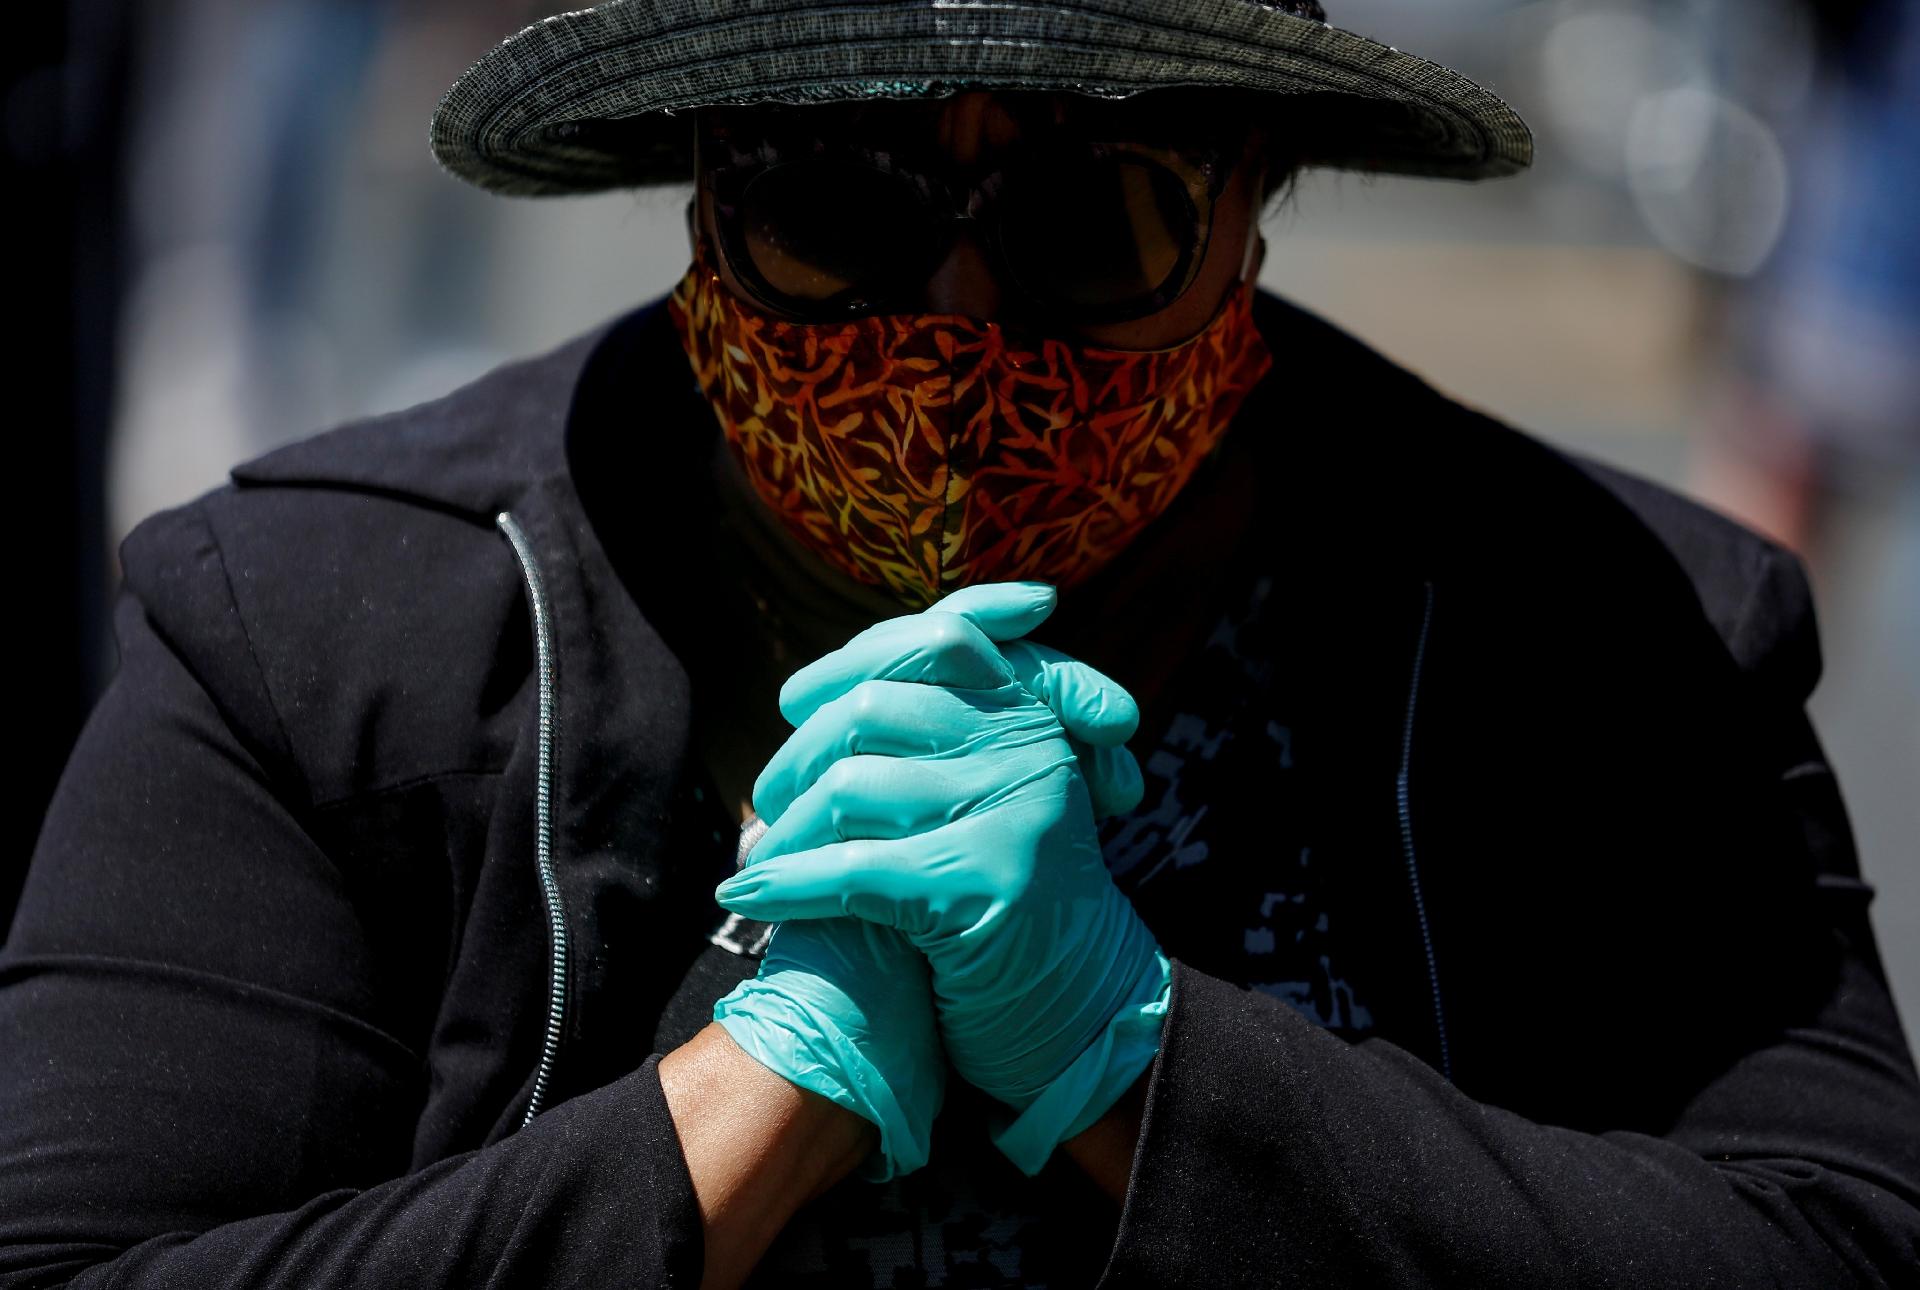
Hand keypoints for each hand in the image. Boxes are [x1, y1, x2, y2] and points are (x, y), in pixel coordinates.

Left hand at [716, 583, 1169, 1174]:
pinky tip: (746, 896)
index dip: (850, 660)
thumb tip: (803, 697)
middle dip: (800, 756)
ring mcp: (1014, 813)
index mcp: (1032, 715)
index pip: (940, 639)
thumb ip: (933, 738)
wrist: (1085, 1014)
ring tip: (758, 856)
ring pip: (852, 788)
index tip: (793, 699)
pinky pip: (852, 870)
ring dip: (785, 831)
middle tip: (767, 802)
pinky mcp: (985, 884)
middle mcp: (1030, 748)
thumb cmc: (1007, 904)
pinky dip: (786, 885)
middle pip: (874, 708)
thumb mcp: (989, 801)